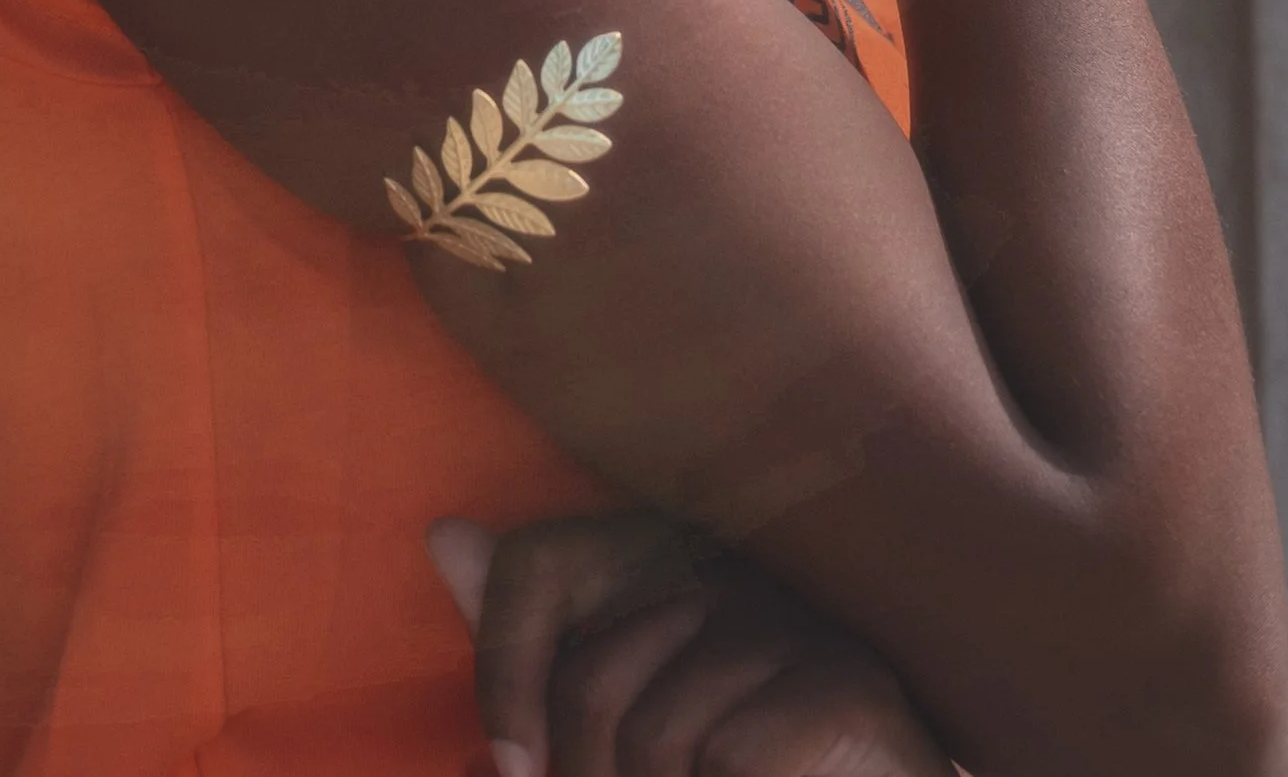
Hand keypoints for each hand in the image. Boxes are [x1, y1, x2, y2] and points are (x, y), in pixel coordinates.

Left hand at [428, 512, 957, 776]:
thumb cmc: (737, 759)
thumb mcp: (624, 708)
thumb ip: (538, 645)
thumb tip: (443, 534)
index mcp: (657, 557)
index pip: (535, 564)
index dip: (502, 668)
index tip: (509, 767)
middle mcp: (722, 568)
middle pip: (587, 683)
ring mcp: (788, 623)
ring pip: (653, 736)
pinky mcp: (843, 686)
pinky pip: (724, 755)